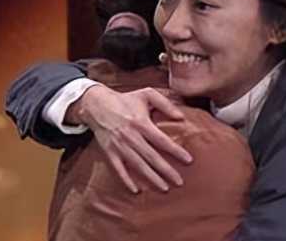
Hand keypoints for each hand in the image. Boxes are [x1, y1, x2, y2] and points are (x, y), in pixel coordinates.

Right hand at [70, 85, 192, 192]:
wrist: (96, 104)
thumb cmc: (125, 99)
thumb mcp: (146, 94)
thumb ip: (165, 104)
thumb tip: (181, 117)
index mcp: (141, 123)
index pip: (162, 141)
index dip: (176, 151)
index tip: (188, 160)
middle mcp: (131, 137)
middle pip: (152, 157)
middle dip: (167, 171)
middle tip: (179, 182)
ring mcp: (120, 146)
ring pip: (138, 166)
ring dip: (152, 178)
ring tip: (165, 188)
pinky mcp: (110, 152)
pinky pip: (119, 169)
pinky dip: (127, 180)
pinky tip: (136, 190)